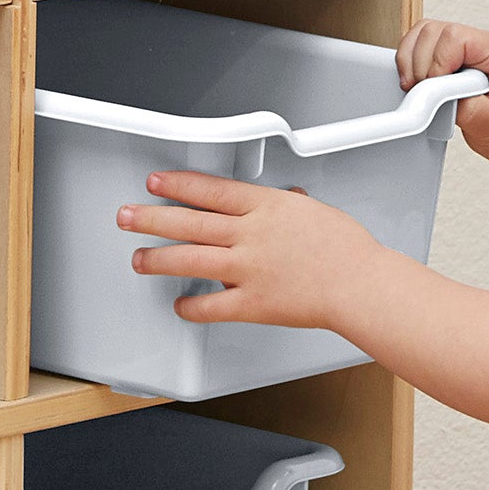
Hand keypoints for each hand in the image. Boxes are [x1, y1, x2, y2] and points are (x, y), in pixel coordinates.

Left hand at [120, 172, 372, 334]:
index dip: (177, 185)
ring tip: (139, 258)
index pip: (210, 191)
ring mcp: (249, 270)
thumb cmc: (346, 249)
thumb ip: (287, 207)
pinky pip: (212, 306)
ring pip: (190, 260)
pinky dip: (191, 306)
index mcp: (266, 207)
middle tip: (127, 216)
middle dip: (152, 218)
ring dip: (158, 259)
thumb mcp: (314, 211)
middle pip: (190, 222)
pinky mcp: (253, 303)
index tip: (155, 183)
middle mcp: (251, 235)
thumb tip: (282, 199)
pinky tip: (179, 304)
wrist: (361, 284)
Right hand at [404, 16, 488, 174]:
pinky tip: (417, 85)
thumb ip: (463, 105)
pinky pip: (421, 47)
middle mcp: (480, 44)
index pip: (456, 37)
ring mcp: (464, 49)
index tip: (433, 90)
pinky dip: (410, 64)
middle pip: (434, 30)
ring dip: (411, 61)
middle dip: (420, 63)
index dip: (437, 62)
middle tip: (422, 93)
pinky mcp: (450, 58)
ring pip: (423, 34)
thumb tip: (433, 94)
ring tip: (417, 89)